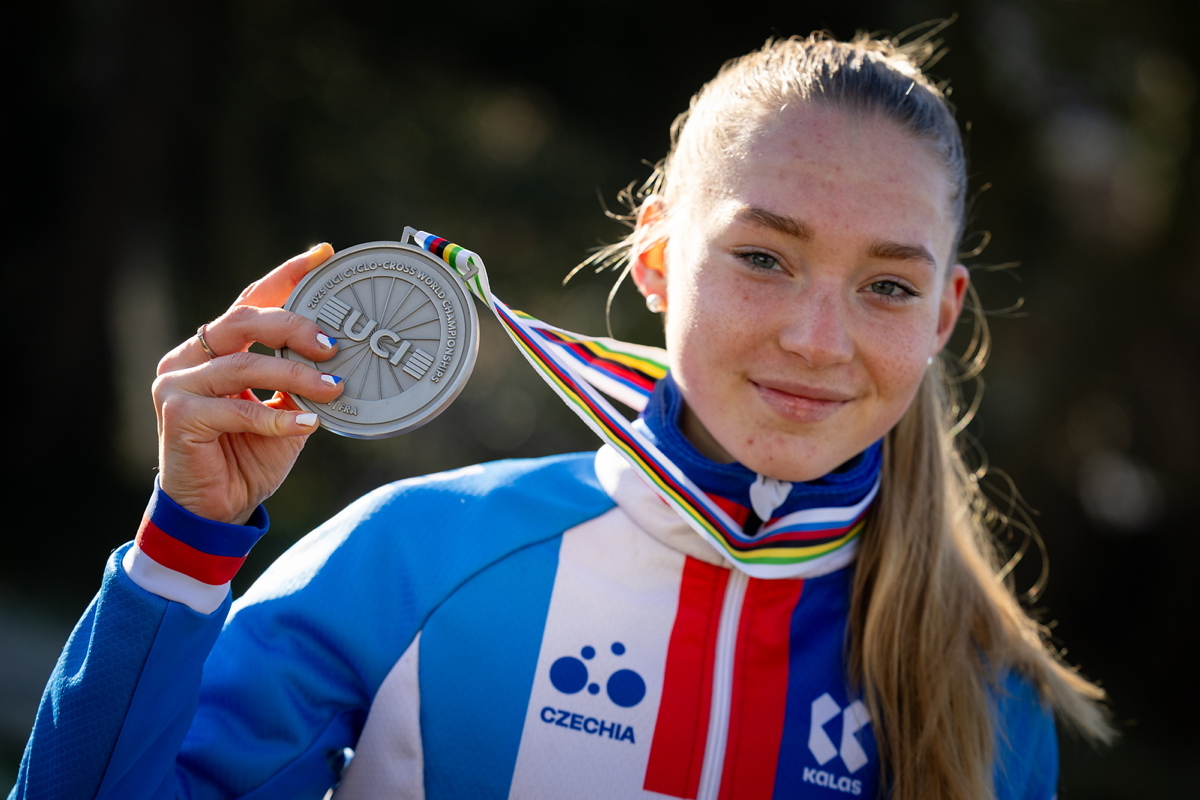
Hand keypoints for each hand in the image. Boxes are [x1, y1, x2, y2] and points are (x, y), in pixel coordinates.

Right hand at [153, 244, 344, 523]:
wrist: (217, 509)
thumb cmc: (249, 456)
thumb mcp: (284, 412)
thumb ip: (299, 382)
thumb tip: (339, 359)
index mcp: (214, 349)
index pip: (251, 302)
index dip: (286, 276)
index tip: (323, 256)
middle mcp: (189, 357)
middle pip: (246, 322)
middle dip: (296, 327)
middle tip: (334, 347)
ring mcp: (176, 383)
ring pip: (245, 365)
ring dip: (296, 376)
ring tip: (333, 389)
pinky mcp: (177, 415)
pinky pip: (238, 409)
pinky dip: (277, 418)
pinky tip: (307, 423)